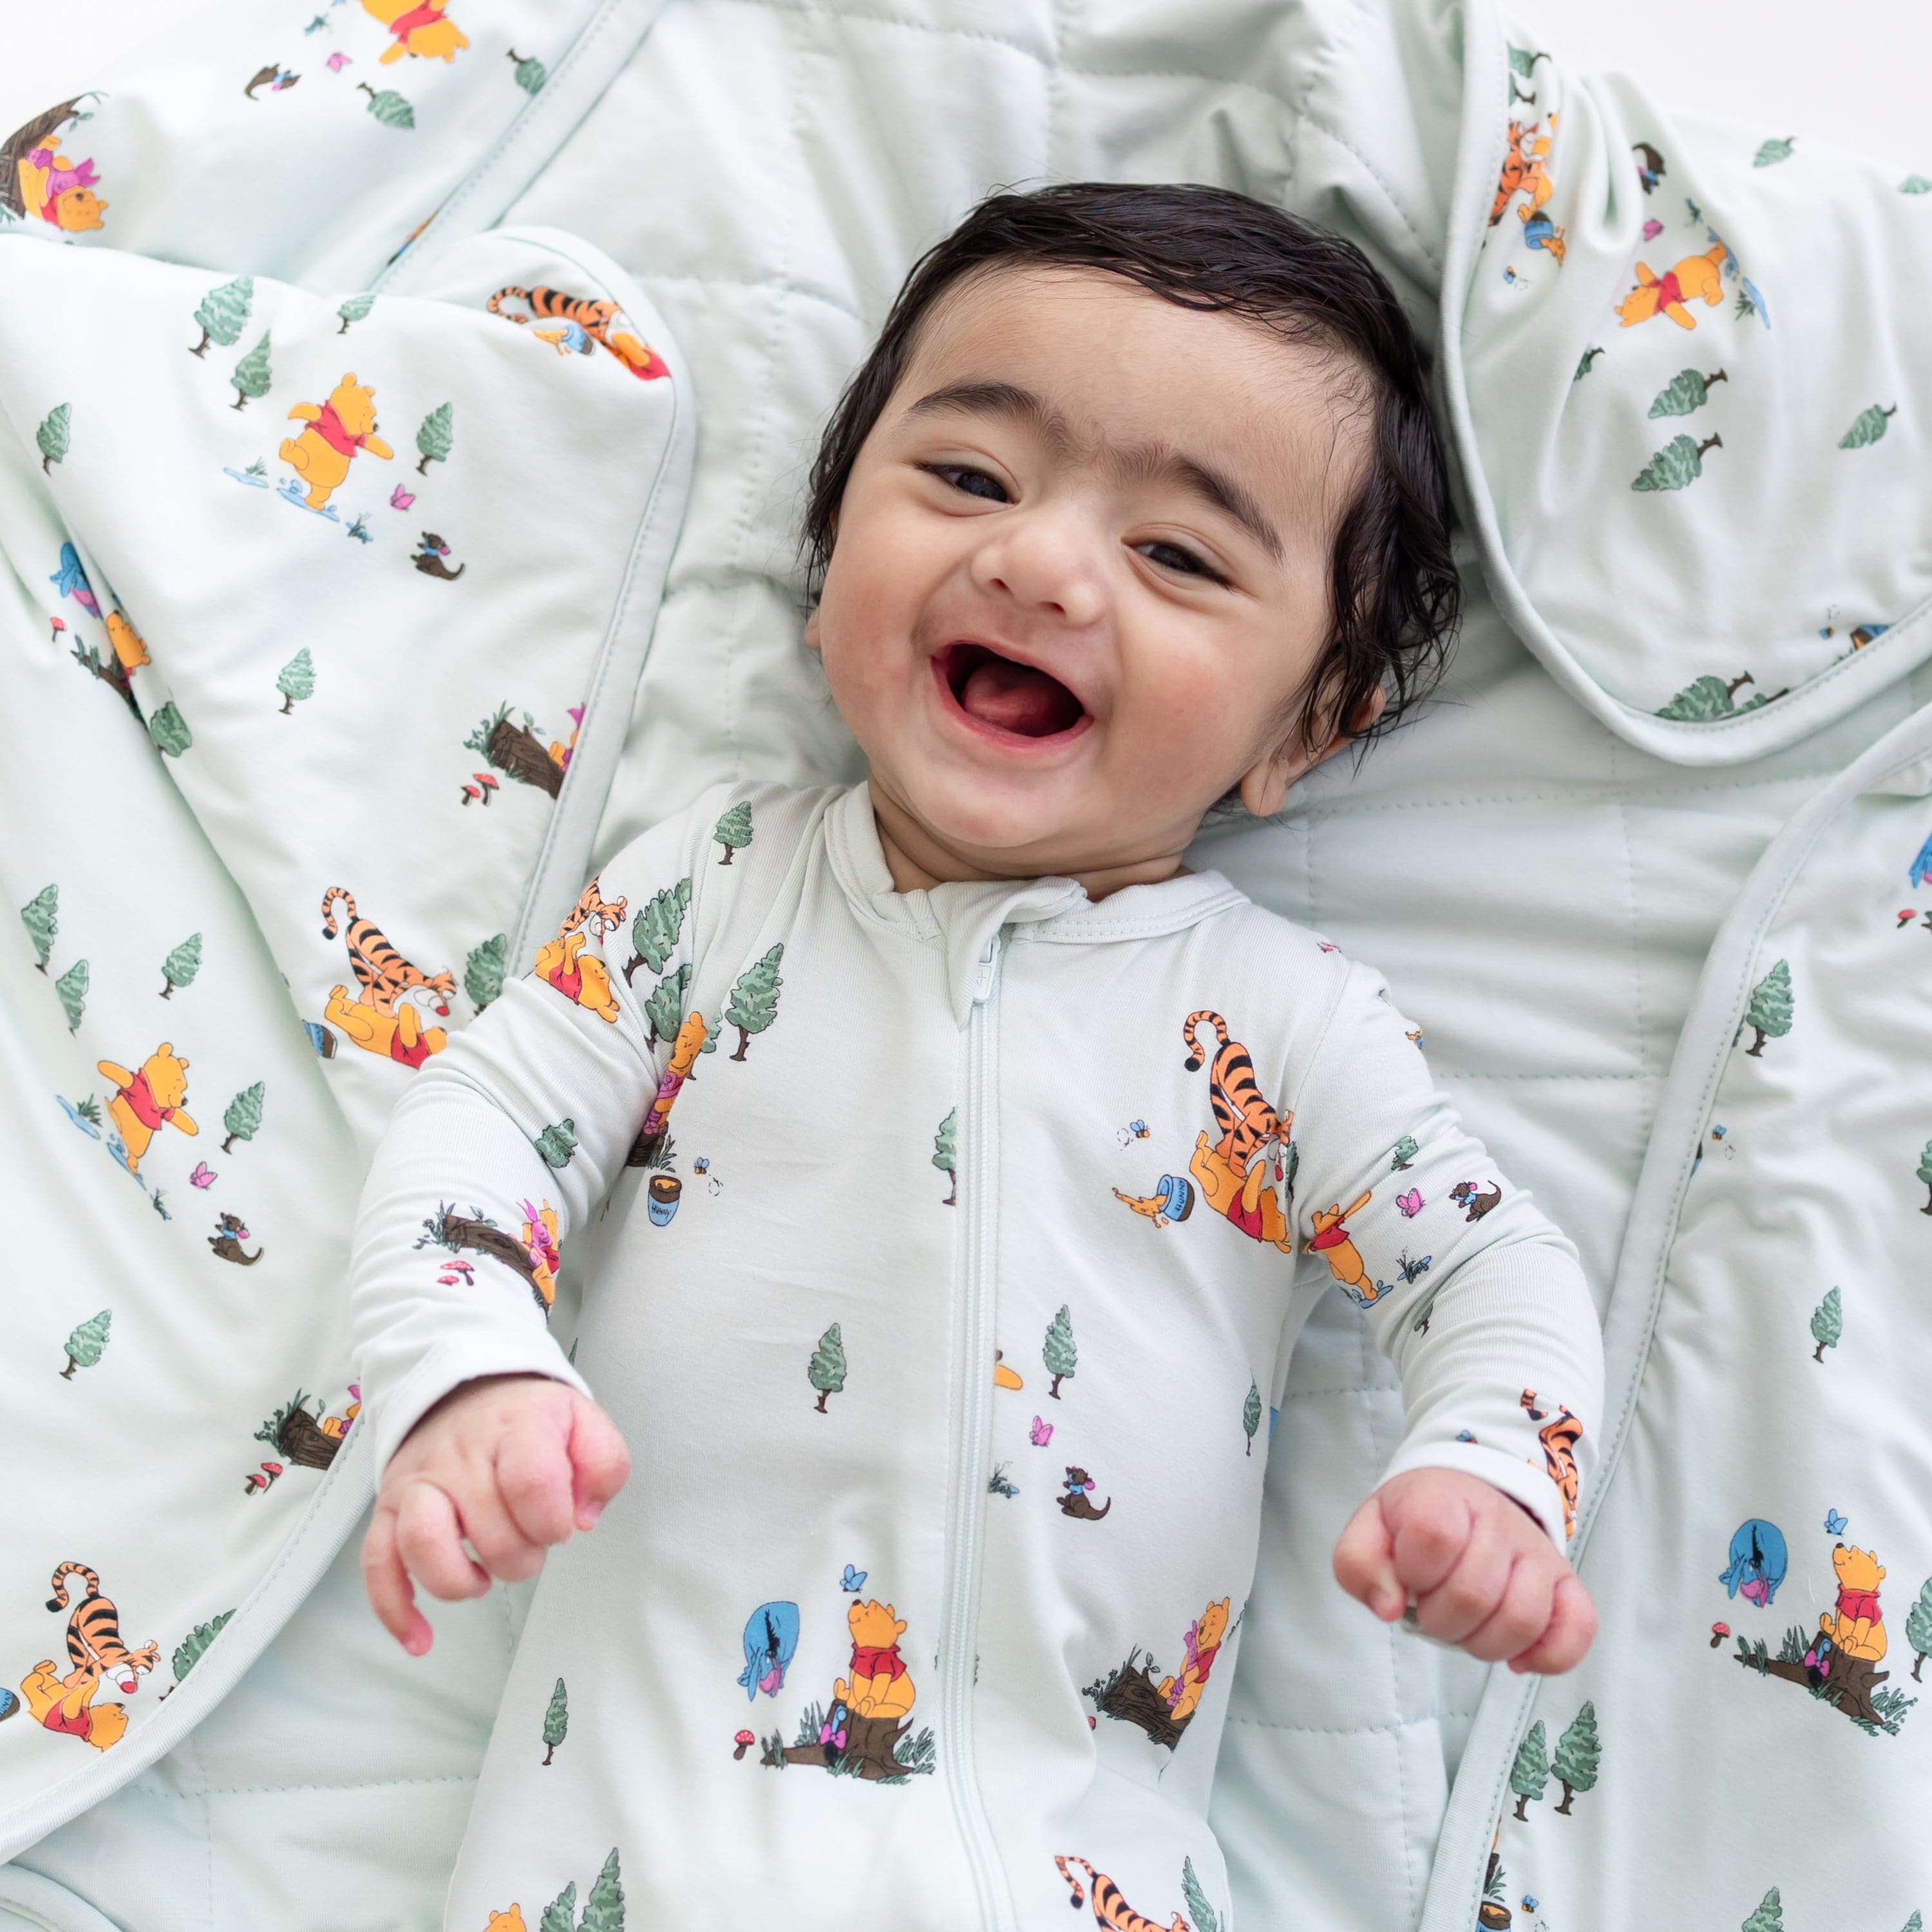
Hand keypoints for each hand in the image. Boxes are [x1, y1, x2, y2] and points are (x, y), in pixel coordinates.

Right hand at [361, 1374, 629, 1654]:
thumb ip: (604, 1466)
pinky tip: (420, 1638)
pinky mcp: (389, 1511)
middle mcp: (460, 1456)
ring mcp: (419, 1483)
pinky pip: (377, 1565)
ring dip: (461, 1581)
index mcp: (516, 1430)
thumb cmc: (527, 1419)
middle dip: (521, 1558)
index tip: (560, 1525)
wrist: (466, 1390)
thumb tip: (583, 1519)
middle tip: (529, 1544)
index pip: (531, 1483)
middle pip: (488, 1530)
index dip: (552, 1521)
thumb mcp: (583, 1423)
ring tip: (484, 1577)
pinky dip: (395, 1610)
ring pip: (423, 1543)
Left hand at [1332, 1468, 1596, 1673]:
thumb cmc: (1414, 1522)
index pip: (1433, 1536)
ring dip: (1483, 1643)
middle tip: (1431, 1609)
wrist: (1469, 1496)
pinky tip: (1517, 1660)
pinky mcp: (1568, 1583)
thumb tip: (1388, 1608)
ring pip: (1522, 1619)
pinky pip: (1578, 1627)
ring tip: (1467, 1628)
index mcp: (1443, 1498)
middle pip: (1473, 1594)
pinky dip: (1548, 1656)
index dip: (1413, 1571)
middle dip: (1440, 1620)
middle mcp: (1499, 1520)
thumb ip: (1358, 1564)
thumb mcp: (1370, 1530)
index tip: (1407, 1575)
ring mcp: (1538, 1552)